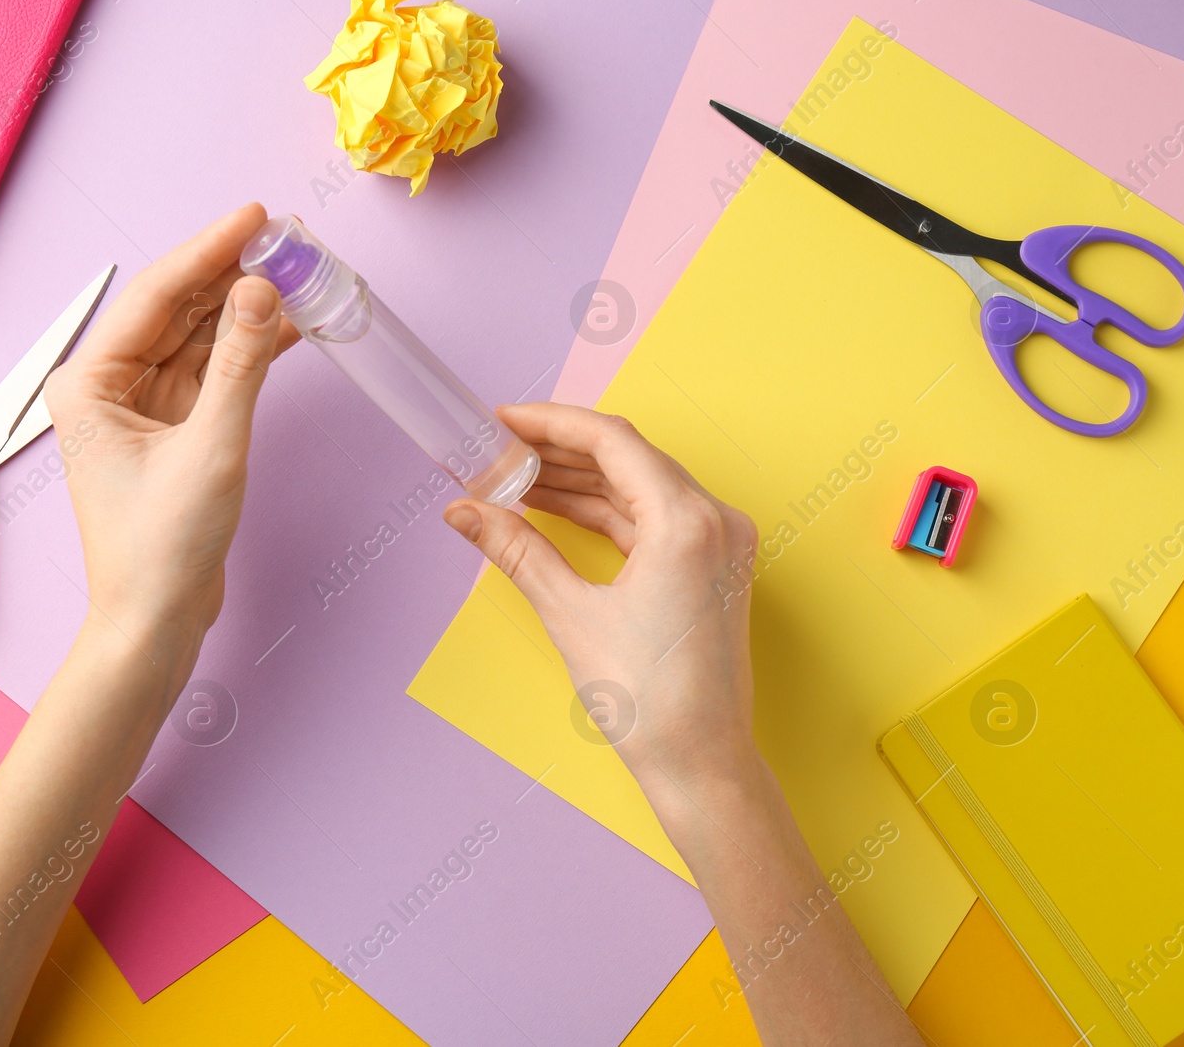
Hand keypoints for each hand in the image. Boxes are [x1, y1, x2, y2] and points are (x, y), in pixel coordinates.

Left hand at [44, 203, 298, 667]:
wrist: (155, 623)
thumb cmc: (161, 549)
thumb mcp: (212, 448)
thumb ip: (241, 364)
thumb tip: (263, 290)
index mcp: (89, 383)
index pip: (155, 295)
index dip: (208, 250)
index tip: (255, 217)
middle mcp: (106, 387)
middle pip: (176, 309)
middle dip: (231, 274)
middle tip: (286, 240)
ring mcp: (139, 408)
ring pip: (197, 337)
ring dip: (245, 308)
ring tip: (297, 272)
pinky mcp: (170, 430)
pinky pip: (210, 372)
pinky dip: (248, 351)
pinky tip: (287, 325)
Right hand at [442, 403, 760, 796]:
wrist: (701, 763)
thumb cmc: (649, 700)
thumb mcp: (570, 615)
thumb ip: (517, 550)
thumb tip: (465, 511)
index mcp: (687, 522)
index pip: (612, 440)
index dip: (550, 422)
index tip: (502, 420)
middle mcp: (714, 520)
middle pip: (627, 456)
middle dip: (558, 450)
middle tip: (499, 449)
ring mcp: (719, 543)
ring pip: (638, 486)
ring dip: (578, 480)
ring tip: (514, 478)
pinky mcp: (712, 566)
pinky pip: (651, 518)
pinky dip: (604, 511)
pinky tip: (554, 509)